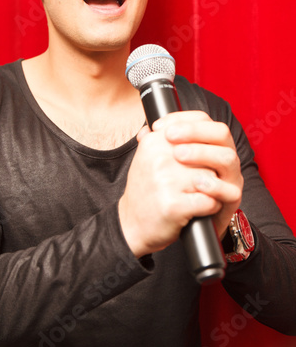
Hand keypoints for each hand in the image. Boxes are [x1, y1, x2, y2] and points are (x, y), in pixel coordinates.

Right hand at [118, 111, 242, 257]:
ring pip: (211, 177)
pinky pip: (210, 201)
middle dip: (211, 167)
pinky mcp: (174, 206)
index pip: (198, 124)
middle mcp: (159, 158)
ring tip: (204, 193)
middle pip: (208, 153)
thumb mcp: (147, 157)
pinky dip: (211, 207)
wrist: (131, 224)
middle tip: (206, 177)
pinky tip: (202, 208)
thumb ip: (160, 137)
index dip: (210, 137)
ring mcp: (166, 181)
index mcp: (154, 142)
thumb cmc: (145, 190)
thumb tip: (175, 122)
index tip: (208, 148)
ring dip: (214, 188)